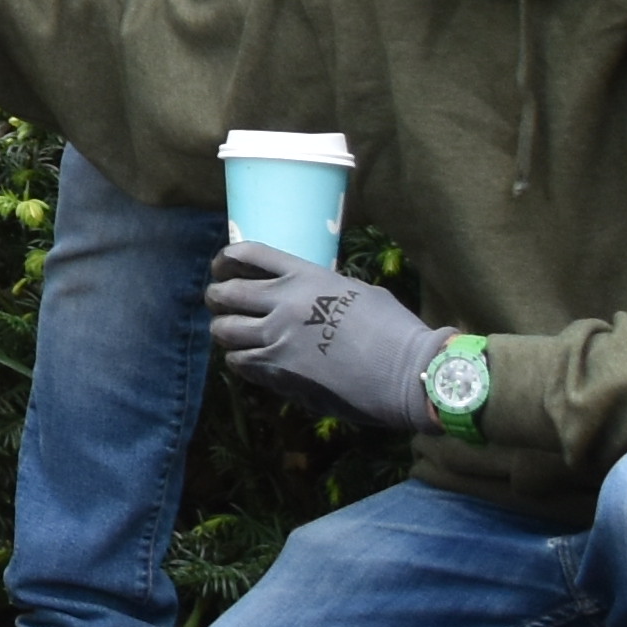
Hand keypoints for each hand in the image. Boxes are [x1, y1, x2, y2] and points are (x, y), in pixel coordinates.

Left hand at [204, 239, 445, 428]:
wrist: (409, 373)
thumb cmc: (395, 331)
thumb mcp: (357, 292)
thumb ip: (321, 290)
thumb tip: (304, 296)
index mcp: (306, 275)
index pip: (248, 253)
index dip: (226, 259)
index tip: (222, 268)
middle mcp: (285, 302)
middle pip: (225, 293)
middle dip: (217, 298)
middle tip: (221, 305)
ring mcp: (279, 338)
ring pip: (225, 331)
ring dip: (226, 332)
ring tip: (233, 335)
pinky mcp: (280, 373)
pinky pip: (241, 363)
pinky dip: (241, 360)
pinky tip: (251, 361)